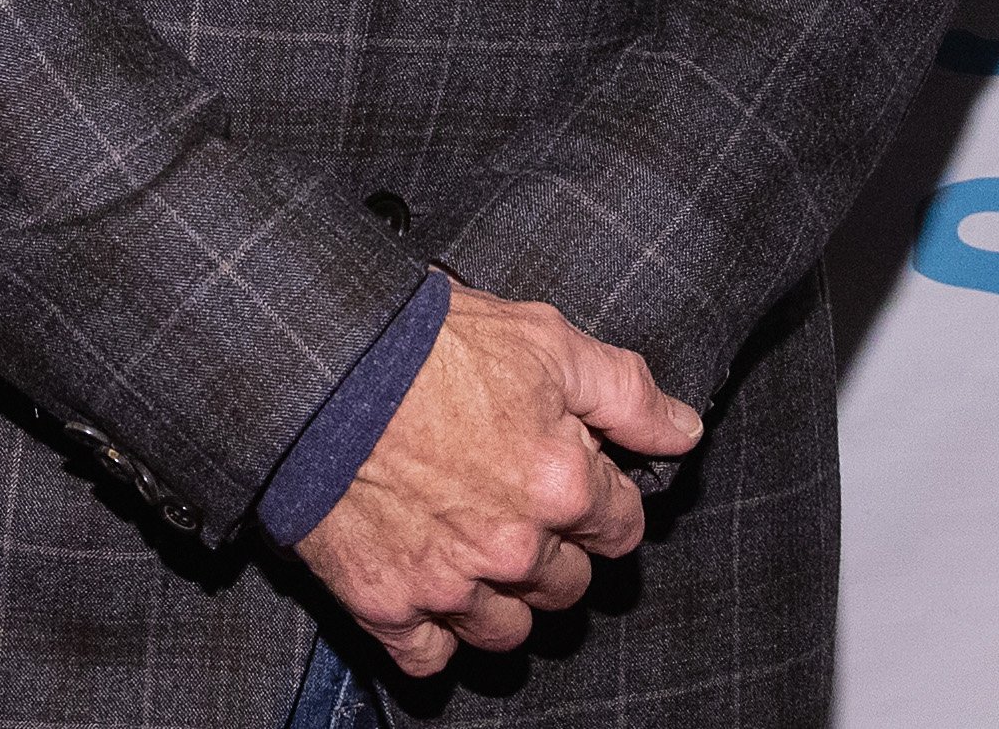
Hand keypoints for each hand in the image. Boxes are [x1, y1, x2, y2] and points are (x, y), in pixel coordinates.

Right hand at [296, 286, 700, 674]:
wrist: (315, 366)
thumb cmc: (425, 345)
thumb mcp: (544, 340)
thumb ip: (626, 394)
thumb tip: (683, 432)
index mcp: (561, 483)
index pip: (621, 527)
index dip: (601, 498)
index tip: (575, 479)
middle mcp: (513, 547)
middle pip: (568, 584)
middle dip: (555, 549)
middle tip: (517, 505)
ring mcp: (448, 583)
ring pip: (508, 630)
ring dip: (503, 599)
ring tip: (476, 549)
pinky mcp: (386, 604)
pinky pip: (430, 657)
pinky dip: (434, 635)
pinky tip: (429, 590)